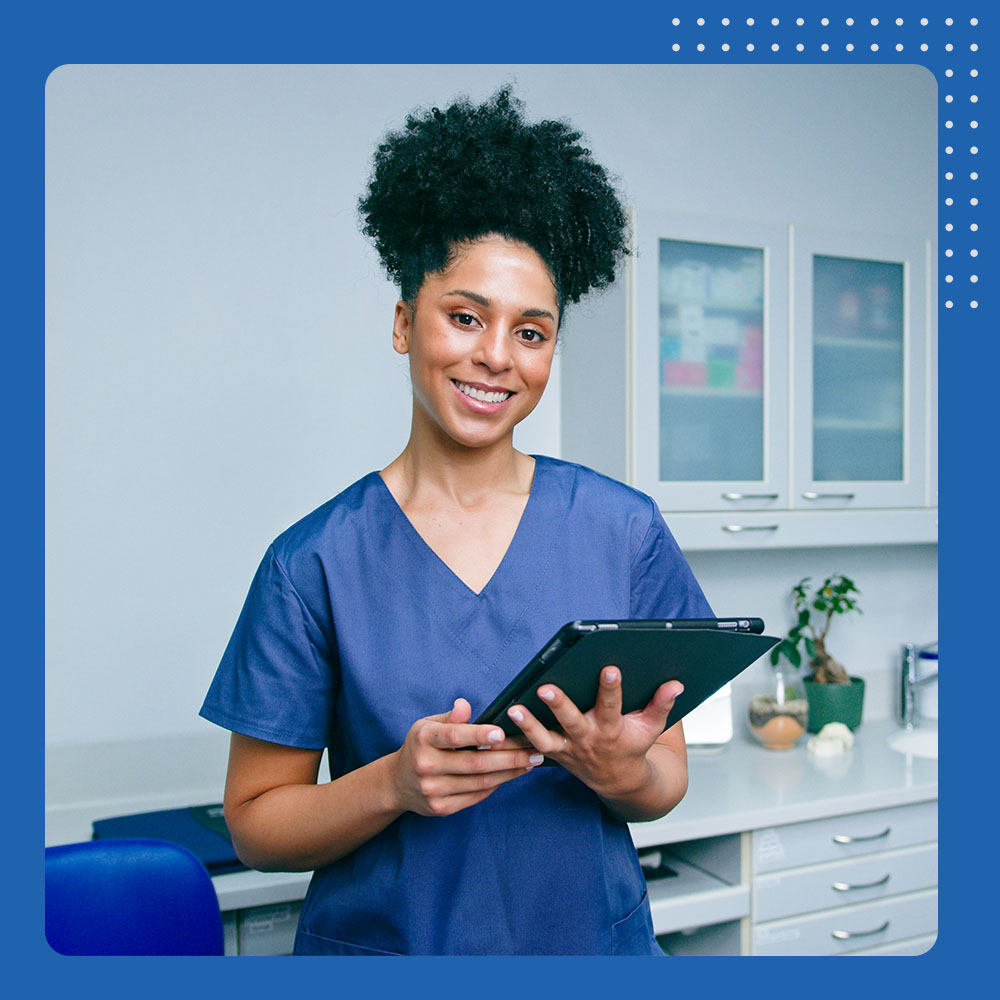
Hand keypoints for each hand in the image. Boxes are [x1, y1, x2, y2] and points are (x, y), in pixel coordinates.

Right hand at [391, 698, 542, 817]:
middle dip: (509, 757)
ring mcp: (433, 790)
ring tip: (530, 762)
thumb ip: (450, 718)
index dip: (478, 734)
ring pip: (480, 783)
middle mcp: (426, 766)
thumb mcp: (428, 725)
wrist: (397, 783)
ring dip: (509, 772)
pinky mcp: (441, 808)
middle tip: (534, 750)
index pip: (454, 736)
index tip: (502, 733)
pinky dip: (496, 785)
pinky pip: (476, 797)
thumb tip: (465, 705)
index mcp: (423, 739)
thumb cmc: (420, 746)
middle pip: (475, 763)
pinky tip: (511, 774)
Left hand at [506, 668, 683, 801]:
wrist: (620, 782)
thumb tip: (676, 683)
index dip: (611, 687)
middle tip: (545, 688)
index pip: (612, 705)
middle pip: (571, 720)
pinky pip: (533, 747)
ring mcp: (569, 747)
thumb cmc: (633, 747)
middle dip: (559, 704)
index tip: (609, 667)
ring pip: (545, 738)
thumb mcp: (651, 727)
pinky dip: (517, 739)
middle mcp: (588, 738)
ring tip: (514, 709)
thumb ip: (661, 704)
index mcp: (612, 729)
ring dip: (529, 725)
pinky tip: (499, 726)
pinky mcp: (554, 752)